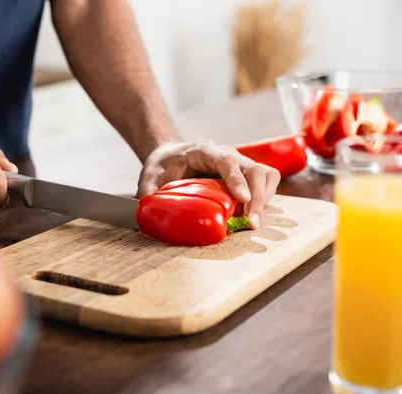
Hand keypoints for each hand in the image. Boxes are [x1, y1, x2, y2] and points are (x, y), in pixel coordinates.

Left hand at [136, 140, 280, 228]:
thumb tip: (148, 213)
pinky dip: (264, 200)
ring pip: (265, 175)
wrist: (171, 155)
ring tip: (252, 222)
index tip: (242, 199)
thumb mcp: (150, 175)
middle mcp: (227, 153)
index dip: (236, 179)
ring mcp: (239, 163)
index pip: (226, 161)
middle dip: (257, 197)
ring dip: (264, 199)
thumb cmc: (163, 164)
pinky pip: (265, 183)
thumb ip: (148, 192)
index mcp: (204, 150)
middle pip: (254, 169)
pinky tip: (252, 216)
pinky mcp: (245, 175)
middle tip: (252, 223)